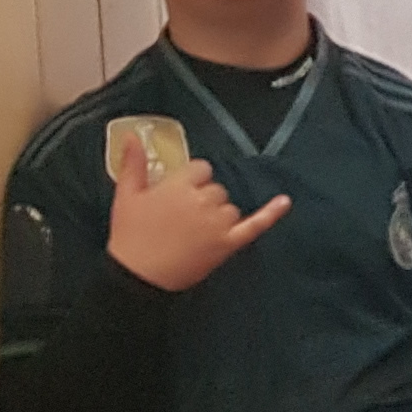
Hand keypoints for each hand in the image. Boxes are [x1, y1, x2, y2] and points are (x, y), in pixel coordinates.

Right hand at [106, 132, 288, 289]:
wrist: (138, 275)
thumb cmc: (130, 234)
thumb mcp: (126, 194)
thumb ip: (133, 163)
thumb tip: (131, 135)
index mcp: (179, 185)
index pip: (201, 169)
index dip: (191, 181)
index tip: (178, 194)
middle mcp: (203, 200)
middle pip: (216, 189)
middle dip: (202, 199)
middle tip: (180, 218)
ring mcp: (219, 223)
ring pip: (230, 207)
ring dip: (218, 214)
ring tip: (193, 231)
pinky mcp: (228, 243)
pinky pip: (255, 224)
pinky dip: (271, 214)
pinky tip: (285, 201)